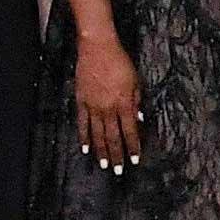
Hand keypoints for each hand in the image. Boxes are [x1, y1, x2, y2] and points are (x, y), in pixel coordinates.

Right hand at [72, 34, 142, 172]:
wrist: (97, 48)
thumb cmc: (119, 61)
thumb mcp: (135, 80)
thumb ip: (136, 101)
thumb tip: (138, 119)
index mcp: (124, 103)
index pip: (130, 131)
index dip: (132, 147)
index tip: (134, 160)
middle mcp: (108, 109)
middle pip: (113, 137)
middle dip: (116, 155)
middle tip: (117, 171)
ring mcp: (93, 107)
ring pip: (97, 134)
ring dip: (101, 151)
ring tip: (103, 165)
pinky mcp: (81, 101)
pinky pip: (82, 124)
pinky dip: (84, 137)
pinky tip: (85, 148)